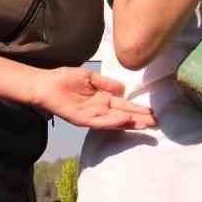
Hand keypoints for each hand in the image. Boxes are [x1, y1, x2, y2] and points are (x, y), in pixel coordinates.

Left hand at [30, 67, 155, 129]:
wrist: (45, 84)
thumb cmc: (65, 79)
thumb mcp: (90, 77)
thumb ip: (106, 83)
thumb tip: (123, 89)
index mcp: (102, 99)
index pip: (124, 105)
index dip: (137, 109)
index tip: (153, 112)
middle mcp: (99, 110)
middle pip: (123, 115)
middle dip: (139, 119)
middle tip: (156, 122)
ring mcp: (91, 115)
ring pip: (114, 121)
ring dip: (130, 122)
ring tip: (145, 123)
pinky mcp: (82, 119)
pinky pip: (100, 122)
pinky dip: (113, 121)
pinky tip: (125, 119)